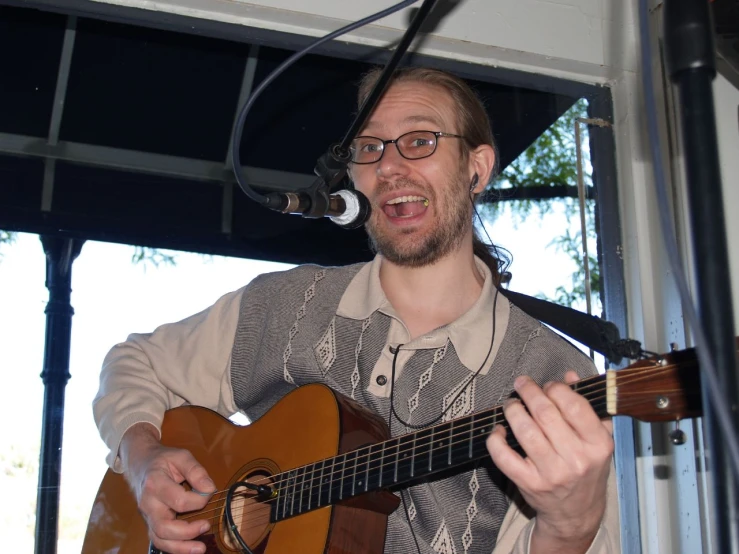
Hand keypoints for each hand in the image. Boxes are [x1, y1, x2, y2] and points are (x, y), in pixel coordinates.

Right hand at [120, 423, 216, 553]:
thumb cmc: (163, 460)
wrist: (140, 463)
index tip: (210, 492)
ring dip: (181, 547)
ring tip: (201, 548)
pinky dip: (174, 548)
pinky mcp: (150, 522)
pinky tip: (190, 548)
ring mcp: (147, 515)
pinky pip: (159, 541)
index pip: (178, 500)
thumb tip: (210, 489)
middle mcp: (148, 503)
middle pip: (164, 526)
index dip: (198, 500)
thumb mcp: (181, 456)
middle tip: (207, 525)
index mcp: (155, 483)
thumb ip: (196, 471)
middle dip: (188, 531)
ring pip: (160, 538)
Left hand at [486, 372, 612, 553]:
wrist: (576, 514)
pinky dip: (496, 439)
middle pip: (545, 413)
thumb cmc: (586, 470)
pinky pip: (504, 457)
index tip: (547, 385)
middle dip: (529, 392)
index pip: (574, 405)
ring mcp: (552, 473)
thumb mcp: (597, 440)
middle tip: (522, 385)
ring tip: (511, 404)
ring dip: (513, 410)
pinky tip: (498, 430)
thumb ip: (587, 406)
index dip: (556, 388)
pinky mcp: (529, 484)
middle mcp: (577, 459)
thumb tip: (570, 376)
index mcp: (598, 444)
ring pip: (525, 431)